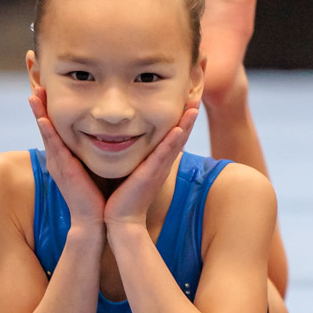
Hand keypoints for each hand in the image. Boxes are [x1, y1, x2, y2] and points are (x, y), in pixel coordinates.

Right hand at [29, 87, 104, 225]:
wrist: (101, 219)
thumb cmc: (104, 195)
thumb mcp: (99, 166)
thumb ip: (101, 152)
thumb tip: (114, 136)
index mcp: (68, 156)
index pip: (57, 126)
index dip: (51, 108)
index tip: (49, 88)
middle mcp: (60, 157)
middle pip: (47, 125)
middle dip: (41, 105)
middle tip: (35, 83)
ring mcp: (59, 163)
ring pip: (46, 132)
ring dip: (39, 112)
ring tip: (33, 93)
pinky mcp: (64, 170)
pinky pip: (53, 147)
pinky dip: (47, 132)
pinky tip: (42, 118)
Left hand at [104, 104, 199, 227]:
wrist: (119, 219)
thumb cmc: (119, 195)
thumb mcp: (127, 169)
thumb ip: (126, 154)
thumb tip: (116, 136)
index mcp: (156, 159)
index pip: (171, 133)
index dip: (180, 116)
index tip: (184, 98)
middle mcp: (161, 161)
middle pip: (179, 133)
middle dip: (188, 114)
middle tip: (196, 93)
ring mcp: (159, 168)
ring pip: (176, 140)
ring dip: (187, 123)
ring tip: (194, 105)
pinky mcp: (153, 174)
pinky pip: (165, 154)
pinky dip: (173, 141)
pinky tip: (180, 128)